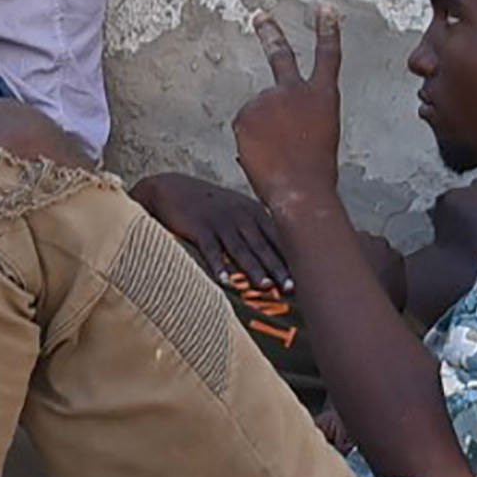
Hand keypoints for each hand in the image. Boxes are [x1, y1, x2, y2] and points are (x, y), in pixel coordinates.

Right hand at [137, 171, 296, 286]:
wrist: (170, 189)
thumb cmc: (207, 204)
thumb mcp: (235, 208)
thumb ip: (255, 226)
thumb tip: (276, 252)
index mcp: (252, 212)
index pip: (277, 237)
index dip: (290, 258)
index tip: (306, 277)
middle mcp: (239, 215)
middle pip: (262, 245)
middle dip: (278, 267)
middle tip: (291, 288)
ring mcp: (219, 221)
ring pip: (240, 248)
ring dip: (253, 268)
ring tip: (265, 287)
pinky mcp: (198, 227)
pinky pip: (210, 249)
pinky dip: (218, 266)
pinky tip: (224, 282)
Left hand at [229, 5, 347, 211]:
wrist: (301, 188)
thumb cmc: (316, 171)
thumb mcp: (320, 134)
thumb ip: (299, 116)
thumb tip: (275, 121)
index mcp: (323, 95)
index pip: (328, 56)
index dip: (328, 30)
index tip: (325, 9)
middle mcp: (294, 90)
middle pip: (280, 55)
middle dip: (271, 32)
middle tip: (260, 15)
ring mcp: (267, 99)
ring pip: (258, 113)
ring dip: (262, 131)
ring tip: (277, 153)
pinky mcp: (245, 114)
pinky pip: (244, 127)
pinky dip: (250, 141)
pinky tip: (263, 155)